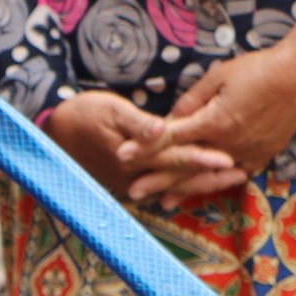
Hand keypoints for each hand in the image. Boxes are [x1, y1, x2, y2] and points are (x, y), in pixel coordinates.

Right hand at [44, 89, 238, 204]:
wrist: (54, 133)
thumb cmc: (84, 114)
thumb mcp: (109, 110)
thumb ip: (137, 123)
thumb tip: (162, 129)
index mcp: (131, 157)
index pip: (173, 158)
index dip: (200, 158)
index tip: (227, 158)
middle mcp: (133, 176)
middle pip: (178, 177)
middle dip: (210, 176)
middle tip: (242, 173)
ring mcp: (130, 182)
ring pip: (173, 185)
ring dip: (202, 183)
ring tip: (233, 179)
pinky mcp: (129, 182)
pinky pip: (163, 186)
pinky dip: (185, 185)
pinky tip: (204, 182)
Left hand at [134, 44, 295, 198]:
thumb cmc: (258, 69)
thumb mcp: (218, 76)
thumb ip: (191, 100)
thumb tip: (171, 118)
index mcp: (213, 121)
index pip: (170, 137)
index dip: (144, 146)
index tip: (121, 154)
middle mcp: (228, 142)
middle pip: (185, 164)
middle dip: (157, 179)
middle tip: (131, 191)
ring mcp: (247, 152)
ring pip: (208, 175)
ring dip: (183, 189)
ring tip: (161, 202)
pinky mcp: (263, 155)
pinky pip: (234, 175)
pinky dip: (215, 183)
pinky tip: (200, 193)